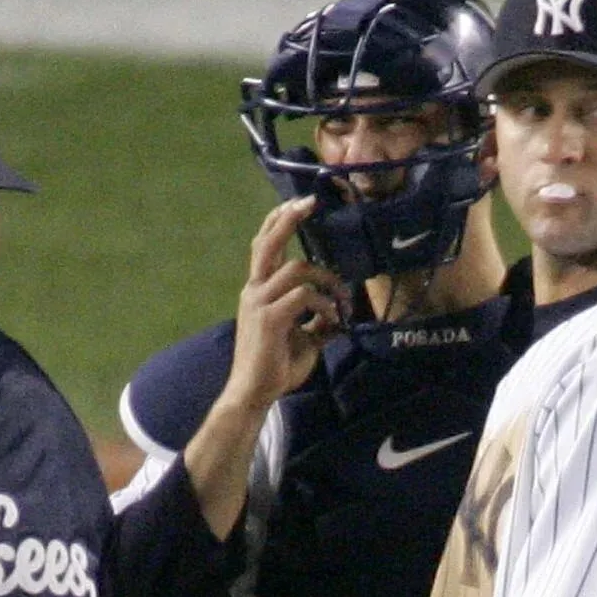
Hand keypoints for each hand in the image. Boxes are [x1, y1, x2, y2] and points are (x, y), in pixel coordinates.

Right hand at [226, 196, 343, 407]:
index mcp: (258, 291)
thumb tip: (339, 314)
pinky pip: (303, 297)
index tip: (300, 203)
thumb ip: (318, 322)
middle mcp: (254, 291)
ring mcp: (259, 303)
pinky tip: (334, 319)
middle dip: (289, 218)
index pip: (264, 246)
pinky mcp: (269, 318)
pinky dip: (325, 304)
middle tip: (311, 202)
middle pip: (268, 242)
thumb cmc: (276, 367)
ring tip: (343, 300)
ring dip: (327, 280)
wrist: (254, 393)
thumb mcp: (304, 339)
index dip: (279, 221)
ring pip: (297, 269)